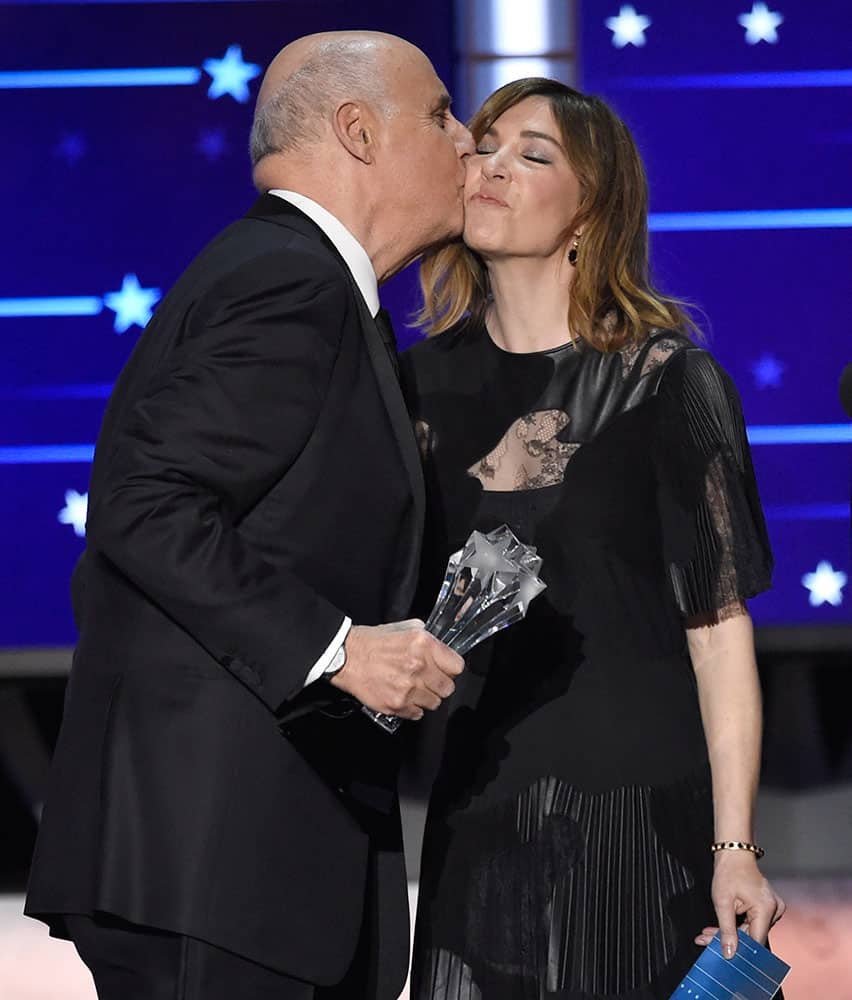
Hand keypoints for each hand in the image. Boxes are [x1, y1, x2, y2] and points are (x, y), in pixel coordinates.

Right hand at [329, 619, 463, 719]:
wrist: (345, 657)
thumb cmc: (371, 642)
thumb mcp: (403, 629)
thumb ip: (425, 637)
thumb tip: (439, 648)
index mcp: (423, 645)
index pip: (457, 666)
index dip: (450, 668)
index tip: (444, 669)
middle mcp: (419, 667)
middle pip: (448, 688)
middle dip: (439, 685)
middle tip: (428, 681)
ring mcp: (408, 688)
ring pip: (434, 703)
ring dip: (426, 697)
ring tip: (413, 689)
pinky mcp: (396, 705)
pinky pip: (417, 714)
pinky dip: (412, 708)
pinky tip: (402, 696)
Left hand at [695, 851, 785, 955]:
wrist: (734, 854)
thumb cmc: (728, 872)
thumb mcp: (722, 902)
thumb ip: (726, 929)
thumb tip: (730, 953)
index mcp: (766, 908)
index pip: (755, 941)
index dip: (739, 950)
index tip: (721, 954)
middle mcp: (775, 910)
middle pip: (751, 936)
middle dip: (728, 939)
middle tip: (705, 940)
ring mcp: (774, 909)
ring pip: (750, 931)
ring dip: (730, 933)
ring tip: (708, 933)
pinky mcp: (768, 908)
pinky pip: (752, 923)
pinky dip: (736, 926)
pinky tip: (721, 927)